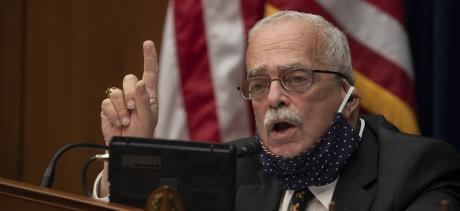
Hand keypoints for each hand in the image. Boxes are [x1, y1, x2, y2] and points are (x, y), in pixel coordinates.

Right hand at [98, 41, 158, 196]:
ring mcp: (120, 101)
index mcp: (148, 95)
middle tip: (134, 109)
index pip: (150, 73)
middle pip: (129, 79)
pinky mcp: (108, 108)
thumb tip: (140, 83)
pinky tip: (118, 123)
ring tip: (126, 121)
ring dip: (121, 108)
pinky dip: (113, 114)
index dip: (149, 57)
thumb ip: (144, 100)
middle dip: (131, 94)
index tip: (148, 43)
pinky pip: (106, 102)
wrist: (127, 147)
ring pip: (116, 92)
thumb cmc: (142, 134)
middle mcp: (134, 94)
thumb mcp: (147, 118)